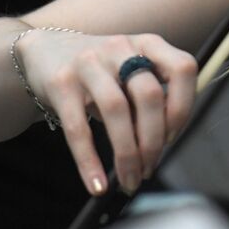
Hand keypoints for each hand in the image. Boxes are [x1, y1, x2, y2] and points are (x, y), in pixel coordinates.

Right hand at [15, 29, 196, 195]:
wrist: (45, 49)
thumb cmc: (100, 71)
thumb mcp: (130, 71)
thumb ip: (149, 97)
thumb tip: (161, 146)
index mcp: (148, 44)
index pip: (182, 69)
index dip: (183, 107)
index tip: (172, 137)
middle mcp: (121, 47)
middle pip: (150, 95)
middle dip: (154, 141)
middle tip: (149, 169)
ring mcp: (88, 62)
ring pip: (117, 109)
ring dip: (127, 153)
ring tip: (129, 179)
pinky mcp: (61, 83)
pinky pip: (78, 128)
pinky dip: (89, 162)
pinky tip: (97, 185)